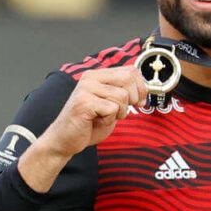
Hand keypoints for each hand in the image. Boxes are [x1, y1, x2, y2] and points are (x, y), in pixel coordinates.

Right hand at [32, 67, 146, 158]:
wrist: (65, 140)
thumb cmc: (88, 124)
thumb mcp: (110, 104)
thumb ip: (122, 92)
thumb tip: (144, 87)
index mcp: (98, 75)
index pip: (130, 70)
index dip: (141, 87)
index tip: (139, 102)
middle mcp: (91, 78)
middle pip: (128, 79)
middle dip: (132, 99)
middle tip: (122, 111)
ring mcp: (86, 89)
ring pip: (122, 96)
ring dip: (119, 112)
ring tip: (104, 117)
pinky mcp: (84, 103)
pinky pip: (112, 109)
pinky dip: (109, 120)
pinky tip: (97, 121)